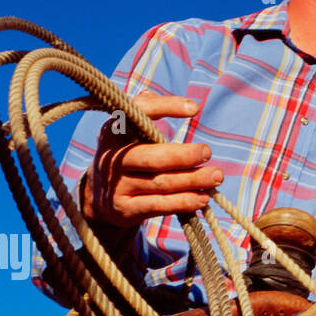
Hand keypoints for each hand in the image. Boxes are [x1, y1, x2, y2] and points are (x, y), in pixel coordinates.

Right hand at [81, 92, 222, 228]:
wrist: (100, 198)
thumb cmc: (128, 156)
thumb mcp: (130, 133)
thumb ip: (151, 113)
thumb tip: (188, 106)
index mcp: (114, 131)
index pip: (139, 113)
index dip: (166, 107)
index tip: (194, 109)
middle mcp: (113, 158)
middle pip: (153, 158)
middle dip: (184, 156)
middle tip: (207, 152)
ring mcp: (118, 185)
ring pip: (161, 183)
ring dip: (192, 180)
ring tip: (216, 176)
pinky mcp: (126, 210)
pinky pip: (160, 206)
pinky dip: (184, 202)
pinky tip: (203, 198)